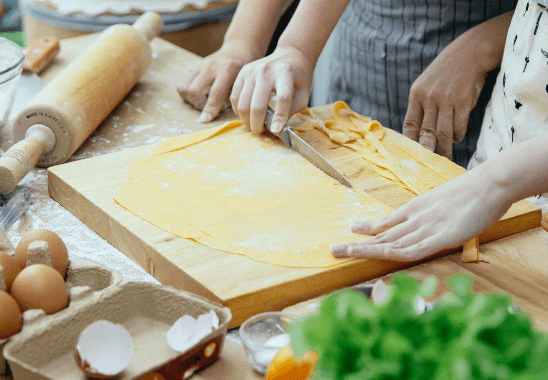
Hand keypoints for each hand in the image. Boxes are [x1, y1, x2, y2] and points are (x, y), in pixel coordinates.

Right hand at [177, 40, 260, 122]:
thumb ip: (233, 96)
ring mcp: (200, 65)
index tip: (205, 120)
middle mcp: (211, 65)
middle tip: (206, 107)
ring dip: (190, 100)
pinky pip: (181, 83)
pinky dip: (186, 93)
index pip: (215, 93)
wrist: (237, 50)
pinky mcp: (193, 66)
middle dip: (198, 104)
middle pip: (194, 90)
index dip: (210, 108)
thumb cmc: (244, 71)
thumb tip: (217, 114)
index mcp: (228, 69)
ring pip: (184, 87)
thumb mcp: (244, 82)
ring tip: (201, 102)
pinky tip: (197, 95)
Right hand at [230, 46, 313, 132]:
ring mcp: (252, 71)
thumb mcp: (303, 94)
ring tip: (254, 125)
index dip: (279, 117)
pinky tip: (246, 114)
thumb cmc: (298, 78)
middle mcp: (266, 71)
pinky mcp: (243, 72)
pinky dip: (238, 110)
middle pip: (257, 104)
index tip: (276, 131)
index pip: (282, 98)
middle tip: (260, 131)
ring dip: (247, 120)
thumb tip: (276, 128)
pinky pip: (235, 97)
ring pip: (243, 103)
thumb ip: (291, 111)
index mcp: (285, 73)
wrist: (291, 55)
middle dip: (257, 124)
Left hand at [330, 166, 510, 261]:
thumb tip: (429, 221)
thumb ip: (433, 214)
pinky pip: (413, 248)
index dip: (368, 229)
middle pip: (381, 236)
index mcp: (416, 210)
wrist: (489, 184)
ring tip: (342, 252)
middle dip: (357, 244)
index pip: (387, 224)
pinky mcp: (440, 237)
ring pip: (390, 242)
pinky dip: (395, 252)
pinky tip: (379, 255)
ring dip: (366, 249)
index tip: (351, 230)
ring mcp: (426, 228)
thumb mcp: (444, 203)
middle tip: (333, 249)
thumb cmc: (471, 193)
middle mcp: (415, 220)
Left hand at [403, 34, 489, 159]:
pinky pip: (459, 127)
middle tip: (427, 165)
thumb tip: (418, 133)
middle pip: (426, 133)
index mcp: (416, 94)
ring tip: (445, 157)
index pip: (410, 124)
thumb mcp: (427, 83)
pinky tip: (457, 138)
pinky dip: (458, 136)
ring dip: (444, 148)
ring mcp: (447, 100)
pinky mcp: (464, 101)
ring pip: (443, 134)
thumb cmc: (447, 71)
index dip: (410, 142)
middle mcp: (429, 98)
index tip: (411, 155)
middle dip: (426, 151)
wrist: (470, 52)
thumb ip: (421, 105)